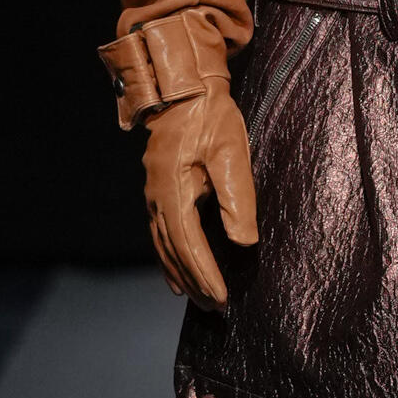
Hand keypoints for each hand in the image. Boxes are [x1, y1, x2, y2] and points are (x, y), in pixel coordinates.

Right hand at [141, 78, 257, 306]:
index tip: (221, 298)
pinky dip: (168, 260)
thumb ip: (238, 198)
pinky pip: (160, 235)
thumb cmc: (211, 118)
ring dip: (181, 275)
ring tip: (199, 300)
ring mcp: (154, 196)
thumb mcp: (231, 153)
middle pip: (174, 251)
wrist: (182, 89)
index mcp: (173, 191)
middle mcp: (157, 198)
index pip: (189, 244)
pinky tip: (176, 277)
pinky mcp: (158, 191)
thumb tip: (244, 242)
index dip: (205, 274)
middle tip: (216, 308)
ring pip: (164, 247)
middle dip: (195, 282)